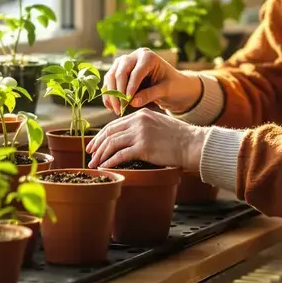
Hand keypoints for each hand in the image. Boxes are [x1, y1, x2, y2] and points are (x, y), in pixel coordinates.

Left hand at [86, 108, 207, 170]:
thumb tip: (129, 137)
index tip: (94, 143)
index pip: (114, 124)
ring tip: (94, 164)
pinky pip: (120, 155)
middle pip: (109, 132)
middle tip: (89, 154)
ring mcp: (140, 134)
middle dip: (97, 144)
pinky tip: (105, 167)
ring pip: (112, 144)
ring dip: (100, 155)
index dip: (101, 135)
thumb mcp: (158, 124)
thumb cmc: (178, 138)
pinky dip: (110, 162)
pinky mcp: (143, 147)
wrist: (192, 144)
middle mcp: (138, 121)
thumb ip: (143, 127)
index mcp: (140, 115)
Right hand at [102, 48, 202, 114]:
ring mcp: (124, 63)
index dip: (130, 88)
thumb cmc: (174, 86)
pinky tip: (111, 107)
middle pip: (120, 72)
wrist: (175, 85)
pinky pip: (109, 82)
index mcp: (147, 56)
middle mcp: (134, 56)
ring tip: (117, 110)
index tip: (128, 103)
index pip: (136, 72)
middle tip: (120, 109)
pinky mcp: (119, 72)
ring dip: (111, 94)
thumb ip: (150, 94)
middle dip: (118, 92)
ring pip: (111, 76)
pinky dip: (109, 95)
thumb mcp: (166, 90)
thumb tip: (132, 102)